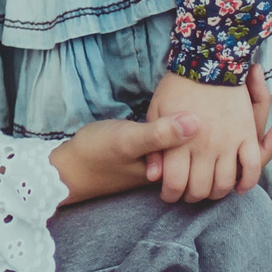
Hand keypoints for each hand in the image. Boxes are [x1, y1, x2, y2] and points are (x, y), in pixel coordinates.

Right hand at [48, 112, 202, 204]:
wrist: (65, 169)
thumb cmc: (96, 153)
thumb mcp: (128, 140)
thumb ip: (161, 133)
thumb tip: (198, 121)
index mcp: (168, 171)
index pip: (198, 148)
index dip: (206, 124)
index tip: (207, 100)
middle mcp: (165, 172)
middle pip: (191, 149)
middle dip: (198, 128)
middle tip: (201, 99)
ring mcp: (153, 165)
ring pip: (178, 147)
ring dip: (184, 129)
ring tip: (191, 103)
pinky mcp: (141, 158)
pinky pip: (165, 145)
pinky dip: (170, 132)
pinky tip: (169, 117)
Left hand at [147, 66, 271, 202]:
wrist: (209, 60)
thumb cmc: (175, 86)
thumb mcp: (155, 112)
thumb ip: (154, 145)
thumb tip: (154, 176)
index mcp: (181, 140)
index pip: (175, 183)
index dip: (171, 194)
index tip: (168, 194)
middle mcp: (206, 145)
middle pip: (201, 188)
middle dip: (192, 197)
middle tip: (188, 195)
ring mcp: (229, 141)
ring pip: (225, 182)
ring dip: (217, 192)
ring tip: (209, 190)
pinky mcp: (246, 135)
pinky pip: (252, 166)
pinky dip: (247, 181)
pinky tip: (239, 186)